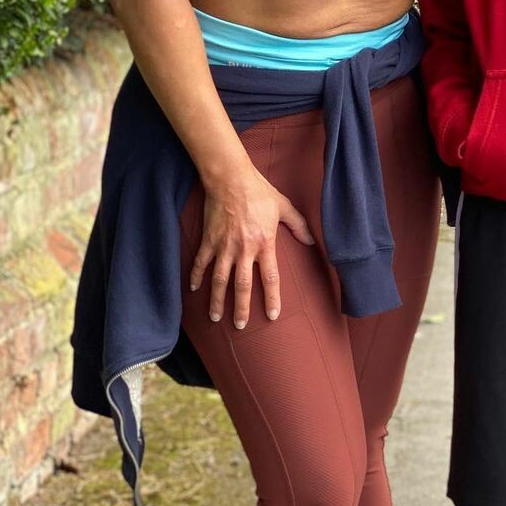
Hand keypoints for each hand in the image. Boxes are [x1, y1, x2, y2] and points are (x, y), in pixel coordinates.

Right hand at [190, 167, 314, 328]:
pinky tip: (194, 290)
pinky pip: (201, 263)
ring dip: (217, 300)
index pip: (270, 278)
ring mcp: (224, 246)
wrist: (231, 179)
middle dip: (241, 308)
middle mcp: (244, 250)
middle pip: (243, 286)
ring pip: (219, 280)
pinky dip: (196, 277)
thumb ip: (298, 226)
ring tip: (215, 316)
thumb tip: (311, 241)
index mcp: (264, 244)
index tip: (271, 316)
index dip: (272, 298)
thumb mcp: (284, 207)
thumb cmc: (259, 192)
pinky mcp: (209, 240)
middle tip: (240, 326)